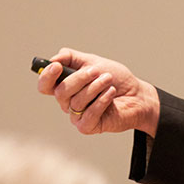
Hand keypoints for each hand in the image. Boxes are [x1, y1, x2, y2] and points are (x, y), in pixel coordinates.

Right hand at [36, 48, 160, 135]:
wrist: (137, 94)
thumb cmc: (115, 79)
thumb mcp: (93, 61)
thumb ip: (71, 58)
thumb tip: (53, 60)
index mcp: (66, 86)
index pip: (45, 85)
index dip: (46, 76)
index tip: (57, 66)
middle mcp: (68, 102)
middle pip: (61, 92)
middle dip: (80, 79)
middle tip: (96, 71)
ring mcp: (77, 116)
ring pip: (76, 102)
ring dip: (95, 87)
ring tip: (108, 80)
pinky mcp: (89, 126)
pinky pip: (89, 114)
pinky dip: (101, 100)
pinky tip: (111, 93)